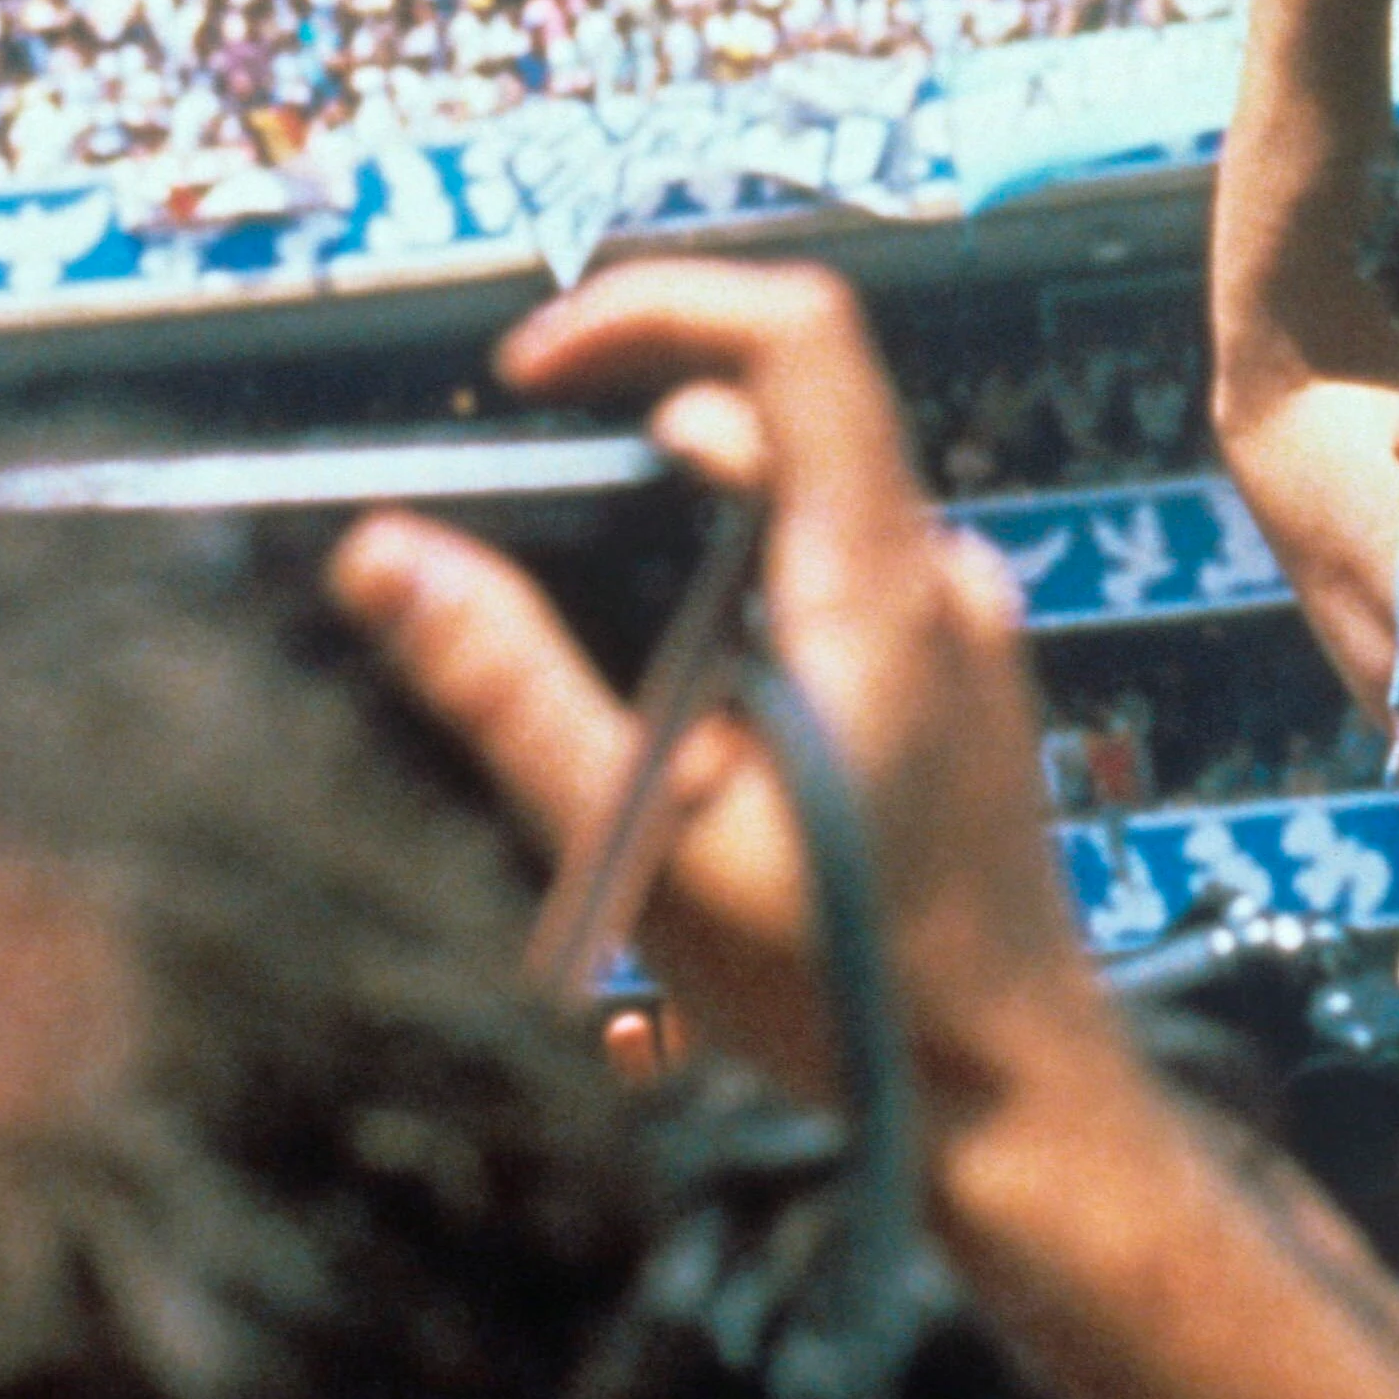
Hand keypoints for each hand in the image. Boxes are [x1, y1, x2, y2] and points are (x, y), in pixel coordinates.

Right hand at [327, 257, 1102, 1117]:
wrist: (1012, 1092)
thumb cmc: (852, 985)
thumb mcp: (645, 839)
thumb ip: (509, 685)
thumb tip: (386, 556)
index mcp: (877, 581)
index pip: (794, 332)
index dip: (653, 306)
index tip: (531, 367)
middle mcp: (940, 574)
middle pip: (776, 419)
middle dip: (628, 455)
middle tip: (526, 553)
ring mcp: (964, 624)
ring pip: (800, 509)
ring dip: (680, 550)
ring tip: (617, 700)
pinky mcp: (962, 679)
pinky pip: (837, 581)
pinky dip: (742, 606)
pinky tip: (697, 740)